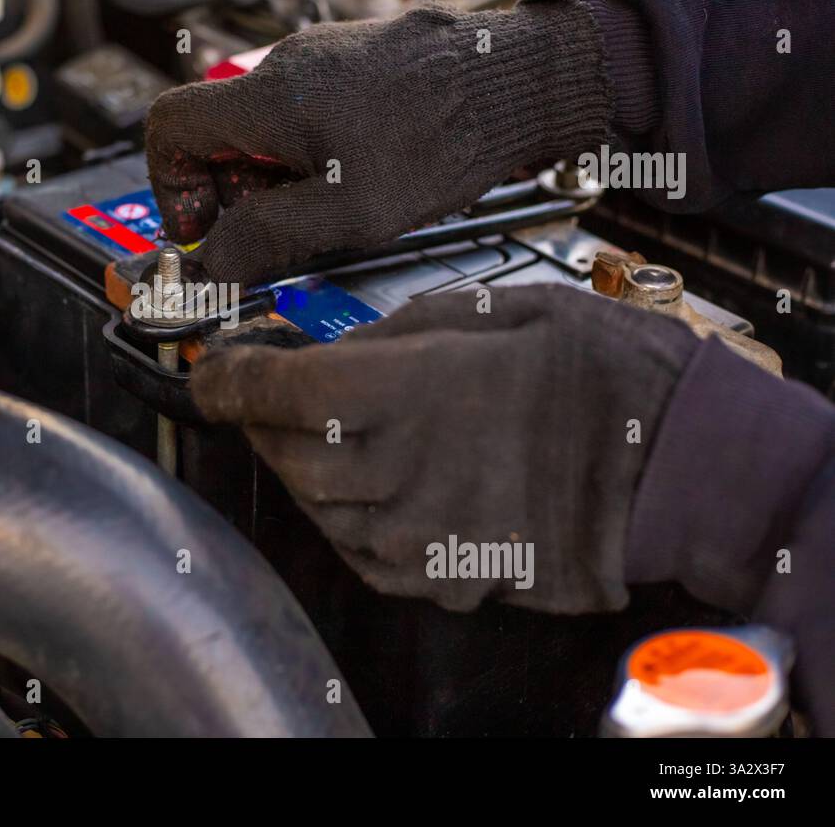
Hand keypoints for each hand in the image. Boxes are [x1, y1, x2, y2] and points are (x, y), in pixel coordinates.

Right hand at [146, 1, 610, 286]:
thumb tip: (212, 267)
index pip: (169, 127)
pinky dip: (319, 155)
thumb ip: (266, 241)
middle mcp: (288, 66)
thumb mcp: (347, 215)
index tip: (209, 229)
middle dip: (238, 193)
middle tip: (282, 233)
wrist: (522, 82)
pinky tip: (368, 180)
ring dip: (283, 178)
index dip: (173, 187)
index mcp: (269, 98)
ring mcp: (326, 57)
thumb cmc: (444, 140)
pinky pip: (312, 113)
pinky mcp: (360, 61)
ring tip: (337, 210)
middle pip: (221, 134)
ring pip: (270, 127)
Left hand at [190, 284, 699, 612]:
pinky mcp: (445, 577)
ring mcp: (418, 532)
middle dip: (261, 422)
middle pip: (285, 452)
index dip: (228, 379)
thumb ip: (396, 332)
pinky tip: (356, 492)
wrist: (674, 463)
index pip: (275, 389)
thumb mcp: (493, 308)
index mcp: (404, 389)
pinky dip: (340, 522)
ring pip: (315, 507)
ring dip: (298, 469)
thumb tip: (334, 348)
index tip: (211, 371)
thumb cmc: (596, 370)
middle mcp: (396, 468)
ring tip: (313, 438)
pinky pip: (361, 556)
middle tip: (263, 396)